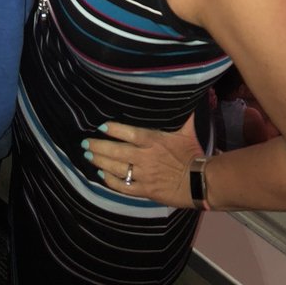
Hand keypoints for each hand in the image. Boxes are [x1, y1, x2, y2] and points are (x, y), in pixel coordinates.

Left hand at [84, 114, 204, 207]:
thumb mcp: (187, 130)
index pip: (130, 133)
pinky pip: (123, 187)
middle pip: (117, 151)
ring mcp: (144, 175)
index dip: (114, 129)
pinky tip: (102, 175)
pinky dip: (111, 181)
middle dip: (99, 146)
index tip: (101, 126)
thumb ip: (182, 113)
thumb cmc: (192, 154)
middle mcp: (145, 157)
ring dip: (101, 162)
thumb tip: (186, 94)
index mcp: (154, 140)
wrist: (200, 182)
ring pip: (117, 168)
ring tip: (89, 156)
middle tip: (85, 143)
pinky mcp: (145, 190)